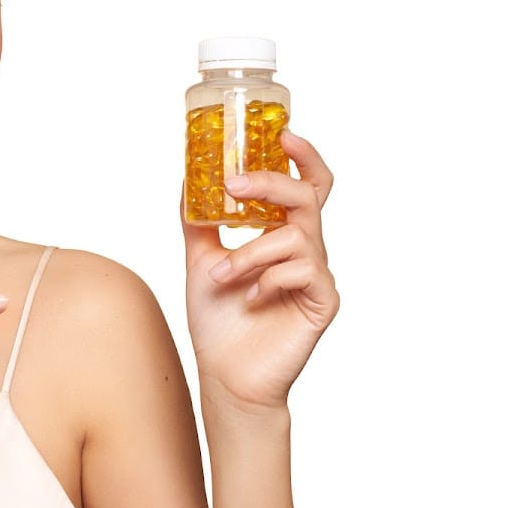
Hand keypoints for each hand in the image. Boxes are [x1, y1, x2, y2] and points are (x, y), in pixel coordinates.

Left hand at [183, 130, 339, 411]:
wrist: (225, 374)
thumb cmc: (219, 319)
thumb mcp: (199, 258)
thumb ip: (198, 220)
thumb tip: (185, 177)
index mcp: (281, 234)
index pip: (305, 185)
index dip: (303, 156)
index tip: (283, 133)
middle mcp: (305, 249)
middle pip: (307, 196)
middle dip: (271, 182)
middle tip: (234, 182)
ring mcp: (317, 275)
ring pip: (294, 236)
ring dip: (249, 252)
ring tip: (221, 276)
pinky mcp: (322, 302)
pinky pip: (303, 271)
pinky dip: (269, 278)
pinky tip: (251, 298)